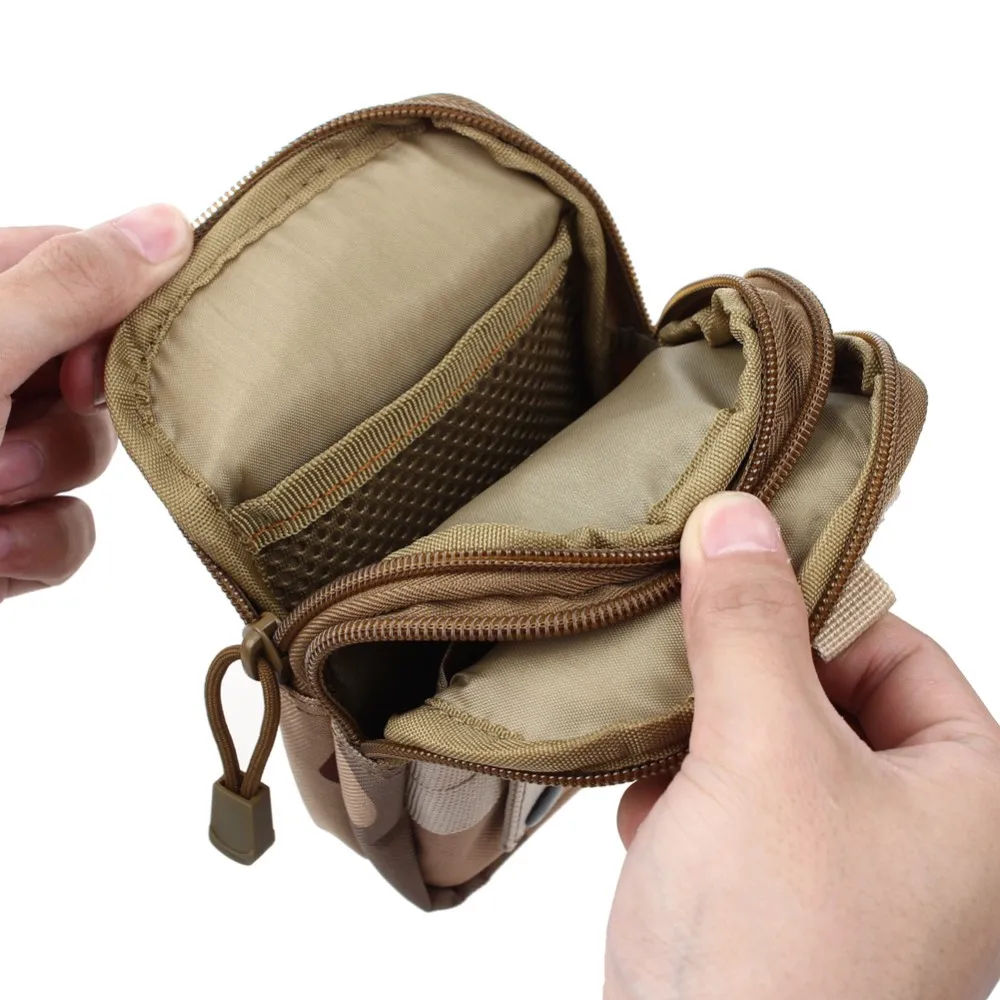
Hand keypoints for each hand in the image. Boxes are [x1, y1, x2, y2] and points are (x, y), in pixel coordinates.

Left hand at [0, 206, 192, 600]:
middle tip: (2, 437)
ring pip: (90, 461)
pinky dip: (36, 549)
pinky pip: (69, 531)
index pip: (79, 261)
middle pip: (97, 372)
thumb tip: (170, 224)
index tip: (83, 360)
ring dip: (42, 494)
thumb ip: (70, 289)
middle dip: (61, 424)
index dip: (107, 311)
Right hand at [606, 492, 999, 999]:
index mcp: (973, 799)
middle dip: (740, 685)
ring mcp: (850, 880)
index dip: (813, 612)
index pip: (898, 649)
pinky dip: (691, 798)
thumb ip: (749, 626)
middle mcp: (926, 841)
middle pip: (825, 697)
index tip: (731, 585)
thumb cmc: (772, 951)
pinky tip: (650, 815)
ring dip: (704, 739)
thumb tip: (739, 513)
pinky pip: (738, 814)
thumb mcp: (761, 753)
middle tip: (679, 665)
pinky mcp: (780, 910)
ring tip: (657, 749)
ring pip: (769, 753)